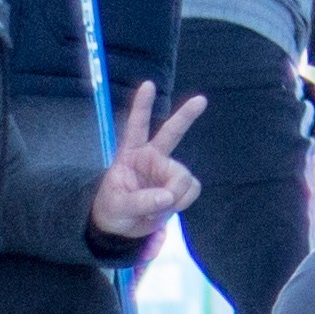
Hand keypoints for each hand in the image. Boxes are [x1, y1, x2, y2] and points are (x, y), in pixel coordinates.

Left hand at [86, 84, 209, 243]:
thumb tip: (168, 196)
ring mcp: (167, 171)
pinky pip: (191, 190)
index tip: (148, 85)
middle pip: (172, 133)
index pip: (136, 126)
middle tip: (201, 100)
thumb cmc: (113, 210)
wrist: (122, 229)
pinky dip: (183, 202)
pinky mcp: (179, 186)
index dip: (142, 106)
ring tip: (157, 210)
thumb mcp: (118, 206)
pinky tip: (168, 209)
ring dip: (176, 196)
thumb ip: (141, 201)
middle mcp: (152, 158)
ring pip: (183, 177)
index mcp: (131, 155)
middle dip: (186, 116)